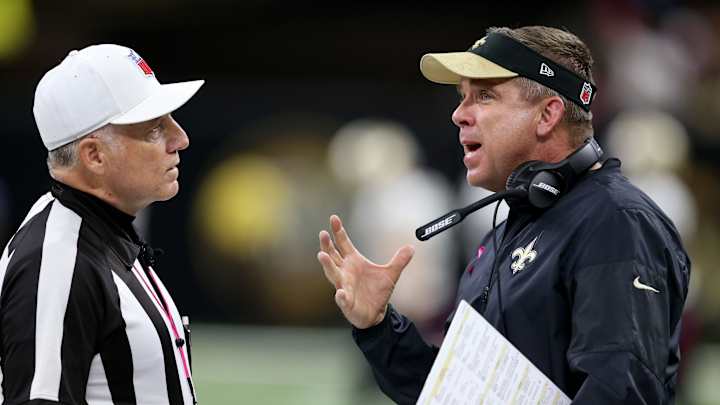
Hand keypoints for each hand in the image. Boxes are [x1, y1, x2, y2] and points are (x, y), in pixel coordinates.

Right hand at [317, 214, 414, 328]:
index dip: (338, 231)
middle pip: (332, 256)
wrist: (376, 313)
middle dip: (327, 245)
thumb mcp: (391, 273)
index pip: (343, 243)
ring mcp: (344, 286)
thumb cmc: (377, 291)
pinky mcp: (347, 302)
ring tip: (322, 255)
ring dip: (327, 265)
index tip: (334, 218)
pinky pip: (342, 298)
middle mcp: (345, 272)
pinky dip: (341, 296)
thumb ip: (399, 260)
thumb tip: (412, 247)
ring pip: (332, 274)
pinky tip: (340, 293)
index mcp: (353, 261)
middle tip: (323, 233)